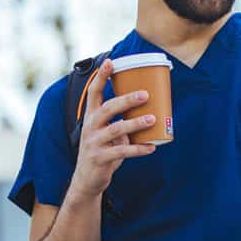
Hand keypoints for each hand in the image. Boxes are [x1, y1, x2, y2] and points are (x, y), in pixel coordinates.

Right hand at [68, 59, 156, 201]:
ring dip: (135, 123)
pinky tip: (151, 147)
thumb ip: (122, 122)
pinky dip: (138, 149)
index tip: (110, 61)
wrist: (87, 179)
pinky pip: (122, 152)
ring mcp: (94, 143)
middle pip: (108, 108)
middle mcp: (90, 127)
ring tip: (152, 119)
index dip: (101, 77)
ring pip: (116, 130)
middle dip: (126, 100)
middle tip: (145, 94)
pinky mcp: (100, 158)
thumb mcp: (108, 133)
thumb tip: (150, 110)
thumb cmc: (103, 151)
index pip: (94, 92)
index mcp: (92, 117)